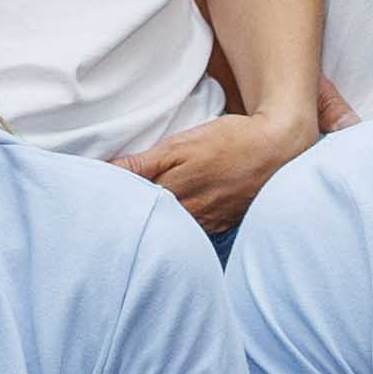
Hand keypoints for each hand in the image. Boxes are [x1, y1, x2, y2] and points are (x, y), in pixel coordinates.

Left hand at [114, 105, 306, 232]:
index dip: (111, 203)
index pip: (130, 206)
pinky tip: (171, 219)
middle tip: (107, 212)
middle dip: (128, 218)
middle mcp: (186, 216)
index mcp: (171, 195)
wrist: (279, 150)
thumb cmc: (230, 141)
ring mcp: (205, 225)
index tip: (93, 198)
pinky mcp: (220, 227)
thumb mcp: (181, 146)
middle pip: (148, 223)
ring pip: (169, 230)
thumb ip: (141, 164)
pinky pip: (191, 232)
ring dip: (154, 224)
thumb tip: (103, 172)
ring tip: (135, 217)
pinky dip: (177, 227)